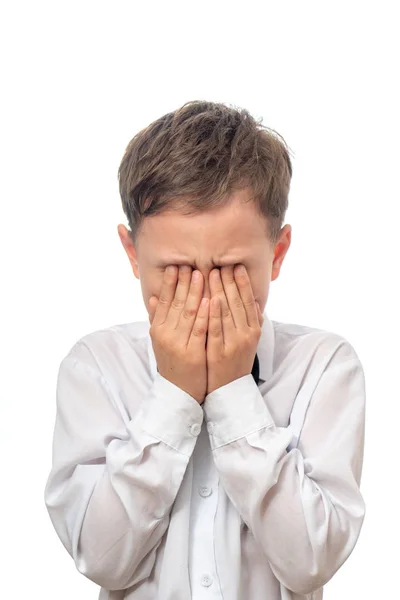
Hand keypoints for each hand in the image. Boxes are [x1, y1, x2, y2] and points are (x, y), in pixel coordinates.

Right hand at [148, 265, 208, 403]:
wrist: (179, 394)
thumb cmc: (174, 364)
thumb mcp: (161, 341)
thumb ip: (158, 319)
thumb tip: (152, 297)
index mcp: (157, 330)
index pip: (163, 301)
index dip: (170, 282)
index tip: (176, 266)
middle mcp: (165, 335)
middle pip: (175, 303)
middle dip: (183, 281)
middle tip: (190, 263)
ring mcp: (178, 344)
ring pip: (187, 313)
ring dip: (195, 292)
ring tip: (201, 273)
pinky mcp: (192, 354)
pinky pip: (199, 330)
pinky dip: (204, 314)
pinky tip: (210, 299)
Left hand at [206, 265, 263, 394]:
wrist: (229, 391)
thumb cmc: (237, 362)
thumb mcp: (249, 342)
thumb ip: (253, 322)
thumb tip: (256, 301)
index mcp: (254, 331)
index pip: (249, 302)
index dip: (243, 283)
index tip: (237, 267)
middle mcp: (246, 335)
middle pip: (238, 303)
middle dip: (229, 281)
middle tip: (221, 264)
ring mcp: (233, 344)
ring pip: (227, 313)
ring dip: (220, 291)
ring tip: (212, 273)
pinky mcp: (218, 353)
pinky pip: (215, 331)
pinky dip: (213, 315)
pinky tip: (209, 299)